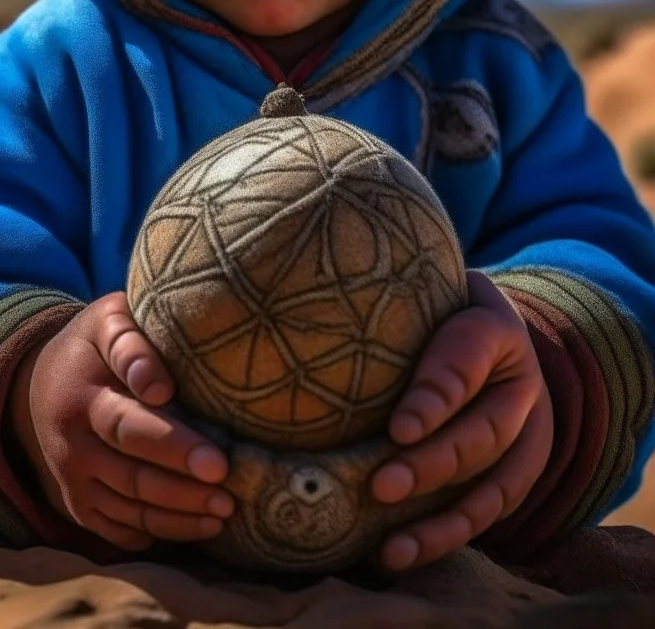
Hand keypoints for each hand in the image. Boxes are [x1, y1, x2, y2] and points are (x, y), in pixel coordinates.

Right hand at [9, 291, 234, 550]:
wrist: (38, 383)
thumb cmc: (92, 346)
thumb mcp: (106, 323)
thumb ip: (130, 344)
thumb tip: (159, 385)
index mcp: (82, 398)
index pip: (127, 426)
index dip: (172, 445)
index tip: (216, 461)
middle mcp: (73, 446)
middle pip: (132, 475)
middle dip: (184, 488)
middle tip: (229, 491)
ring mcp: (74, 480)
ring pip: (129, 509)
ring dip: (179, 517)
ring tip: (225, 511)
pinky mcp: (79, 505)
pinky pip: (119, 531)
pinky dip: (159, 534)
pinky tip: (198, 528)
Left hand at [370, 269, 552, 570]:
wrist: (489, 329)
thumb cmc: (436, 306)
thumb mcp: (424, 287)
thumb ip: (389, 294)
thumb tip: (314, 297)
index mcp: (495, 330)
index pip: (468, 361)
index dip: (436, 397)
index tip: (399, 428)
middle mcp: (521, 386)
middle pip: (485, 432)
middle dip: (434, 465)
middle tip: (383, 486)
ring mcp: (529, 435)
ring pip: (494, 486)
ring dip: (442, 520)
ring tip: (391, 544)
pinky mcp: (518, 474)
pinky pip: (489, 515)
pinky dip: (446, 538)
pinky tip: (398, 554)